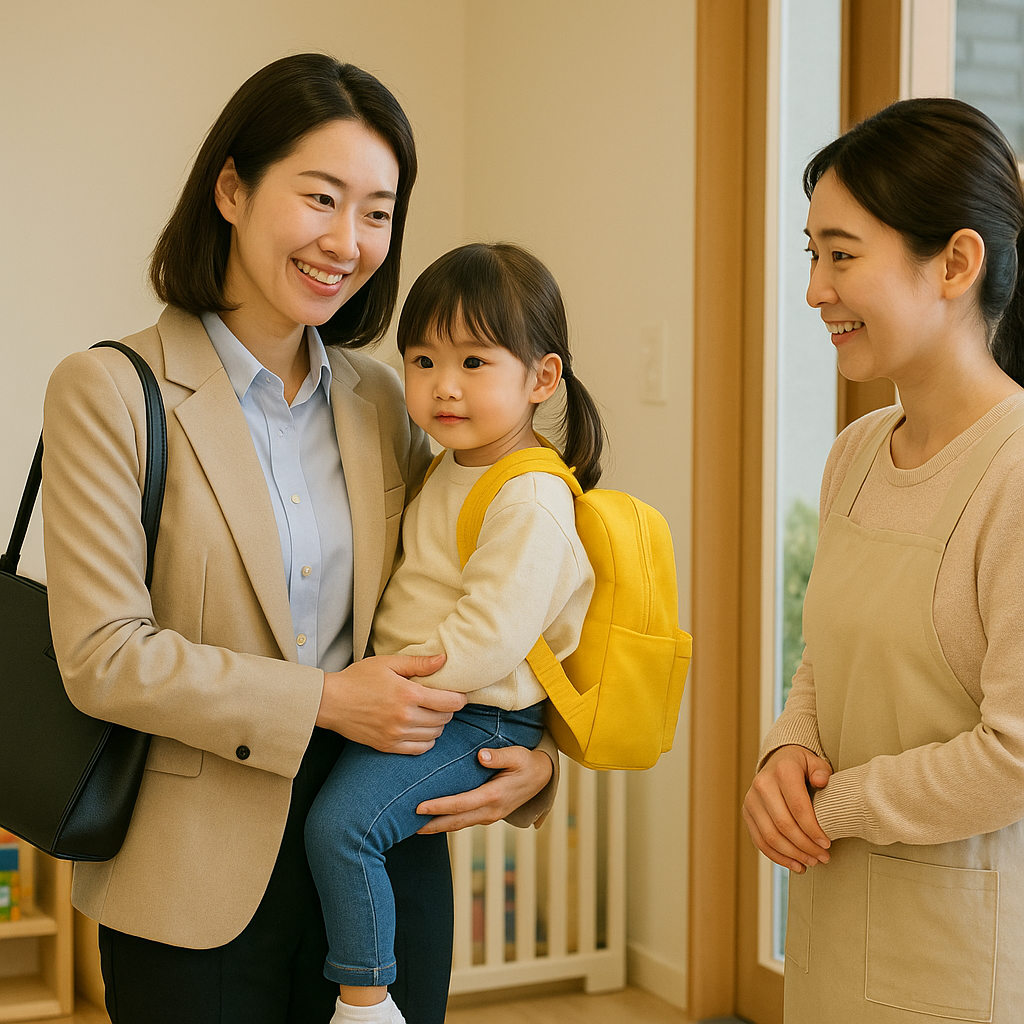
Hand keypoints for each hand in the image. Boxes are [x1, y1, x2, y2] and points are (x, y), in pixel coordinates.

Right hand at [317, 654, 465, 753]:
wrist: (331, 702)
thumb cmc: (358, 678)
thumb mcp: (388, 664)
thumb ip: (418, 663)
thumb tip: (444, 659)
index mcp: (408, 695)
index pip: (449, 703)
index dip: (460, 698)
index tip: (459, 694)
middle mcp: (405, 717)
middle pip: (444, 719)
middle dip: (448, 709)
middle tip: (442, 700)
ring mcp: (396, 734)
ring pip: (434, 735)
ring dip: (438, 724)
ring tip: (431, 713)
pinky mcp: (388, 746)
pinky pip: (420, 749)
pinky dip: (426, 740)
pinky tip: (421, 729)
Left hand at [415, 745, 553, 832]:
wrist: (543, 778)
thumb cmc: (527, 763)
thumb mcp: (517, 755)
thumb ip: (499, 756)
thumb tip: (481, 756)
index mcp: (494, 796)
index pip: (461, 804)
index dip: (439, 807)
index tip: (419, 807)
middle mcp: (491, 810)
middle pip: (456, 822)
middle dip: (432, 824)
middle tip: (408, 825)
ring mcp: (490, 816)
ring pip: (459, 825)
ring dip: (438, 827)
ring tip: (415, 827)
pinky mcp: (488, 814)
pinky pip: (465, 821)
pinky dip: (448, 823)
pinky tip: (435, 821)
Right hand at [742, 744, 832, 872]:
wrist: (778, 760)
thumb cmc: (800, 766)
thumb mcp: (814, 762)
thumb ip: (821, 771)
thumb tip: (821, 781)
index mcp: (782, 771)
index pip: (798, 807)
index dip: (813, 830)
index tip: (826, 844)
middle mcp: (762, 784)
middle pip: (784, 825)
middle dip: (805, 846)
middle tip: (822, 857)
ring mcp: (752, 799)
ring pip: (770, 836)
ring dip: (792, 855)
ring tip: (810, 862)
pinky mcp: (747, 812)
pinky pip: (760, 840)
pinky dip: (777, 857)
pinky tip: (794, 864)